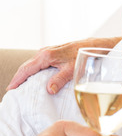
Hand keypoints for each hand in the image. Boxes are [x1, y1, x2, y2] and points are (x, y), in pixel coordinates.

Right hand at [6, 37, 121, 94]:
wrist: (96, 44)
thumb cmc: (85, 54)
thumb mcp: (73, 69)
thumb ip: (60, 79)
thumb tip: (49, 90)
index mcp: (46, 55)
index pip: (26, 69)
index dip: (17, 80)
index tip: (10, 90)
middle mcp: (45, 52)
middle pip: (27, 66)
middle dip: (19, 78)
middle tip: (13, 91)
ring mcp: (49, 51)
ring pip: (33, 64)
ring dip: (26, 74)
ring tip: (21, 86)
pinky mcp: (54, 53)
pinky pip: (40, 63)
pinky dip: (34, 71)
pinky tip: (35, 78)